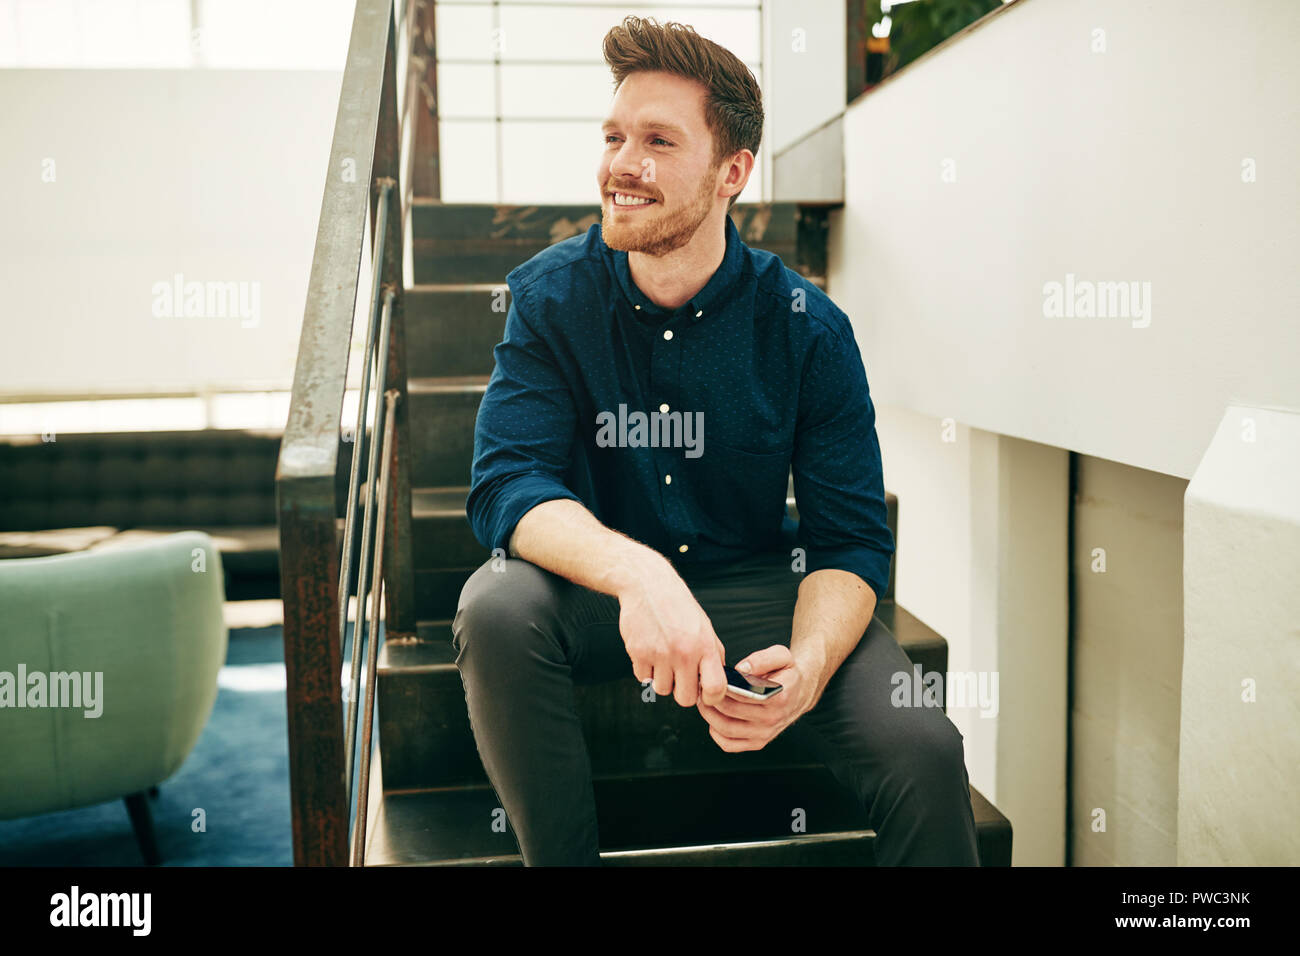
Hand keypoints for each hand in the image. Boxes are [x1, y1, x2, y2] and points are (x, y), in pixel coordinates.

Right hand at [617, 559, 727, 708]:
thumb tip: (717, 681)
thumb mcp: (705, 626)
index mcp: (704, 646)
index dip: (712, 698)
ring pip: (662, 690)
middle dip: (683, 691)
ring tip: (663, 659)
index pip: (715, 688)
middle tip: (680, 676)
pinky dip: (646, 670)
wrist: (647, 585)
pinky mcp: (638, 653)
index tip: (706, 695)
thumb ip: (713, 654)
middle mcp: (683, 652)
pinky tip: (650, 652)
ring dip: (663, 680)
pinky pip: (643, 678)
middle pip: (685, 699)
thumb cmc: (677, 605)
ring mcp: (659, 654)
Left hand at [697, 644, 818, 752]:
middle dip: (710, 699)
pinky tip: (714, 718)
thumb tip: (740, 670)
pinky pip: (729, 744)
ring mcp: (765, 734)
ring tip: (703, 700)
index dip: (722, 687)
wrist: (800, 692)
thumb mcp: (782, 655)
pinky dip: (715, 733)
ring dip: (709, 715)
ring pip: (726, 730)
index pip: (742, 695)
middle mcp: (772, 719)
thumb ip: (762, 659)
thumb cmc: (787, 673)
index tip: (711, 677)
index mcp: (779, 697)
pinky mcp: (758, 743)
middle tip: (701, 687)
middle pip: (730, 712)